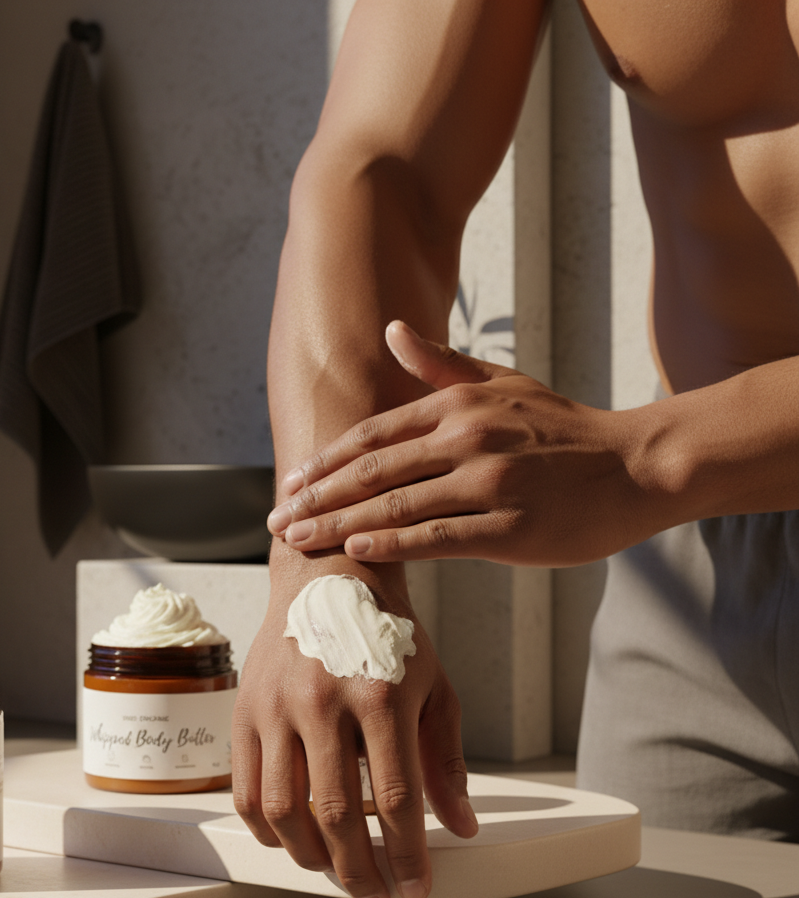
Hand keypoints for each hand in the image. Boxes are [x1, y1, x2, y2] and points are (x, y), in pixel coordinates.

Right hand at [232, 547, 477, 897]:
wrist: (328, 575)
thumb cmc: (385, 630)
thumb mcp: (434, 687)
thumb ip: (445, 760)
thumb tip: (460, 826)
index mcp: (381, 694)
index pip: (396, 798)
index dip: (407, 856)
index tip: (415, 887)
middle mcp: (324, 700)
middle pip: (337, 815)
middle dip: (359, 872)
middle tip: (374, 897)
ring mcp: (277, 705)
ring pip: (283, 810)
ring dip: (310, 857)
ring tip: (333, 870)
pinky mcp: (245, 708)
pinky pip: (246, 788)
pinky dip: (266, 829)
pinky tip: (291, 839)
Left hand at [266, 321, 670, 566]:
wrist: (636, 466)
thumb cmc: (566, 428)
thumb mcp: (504, 383)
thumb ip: (442, 365)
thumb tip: (394, 332)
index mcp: (459, 406)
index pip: (373, 435)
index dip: (325, 462)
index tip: (290, 484)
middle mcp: (467, 439)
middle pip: (372, 471)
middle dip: (317, 499)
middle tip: (275, 520)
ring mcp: (488, 484)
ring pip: (396, 506)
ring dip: (339, 526)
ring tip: (299, 542)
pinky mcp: (510, 529)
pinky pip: (437, 538)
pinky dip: (391, 545)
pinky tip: (356, 552)